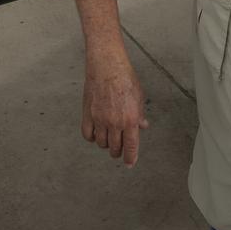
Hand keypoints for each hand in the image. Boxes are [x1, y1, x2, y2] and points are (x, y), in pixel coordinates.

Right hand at [81, 51, 148, 167]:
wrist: (107, 66)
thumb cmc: (124, 78)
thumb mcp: (139, 97)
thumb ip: (139, 114)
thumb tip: (142, 126)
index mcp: (130, 119)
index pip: (131, 147)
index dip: (130, 158)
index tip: (129, 163)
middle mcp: (115, 123)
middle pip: (115, 148)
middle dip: (118, 151)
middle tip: (119, 148)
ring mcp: (100, 120)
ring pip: (101, 143)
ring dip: (106, 144)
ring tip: (109, 137)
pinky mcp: (88, 115)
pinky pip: (88, 135)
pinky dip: (92, 137)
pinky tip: (96, 133)